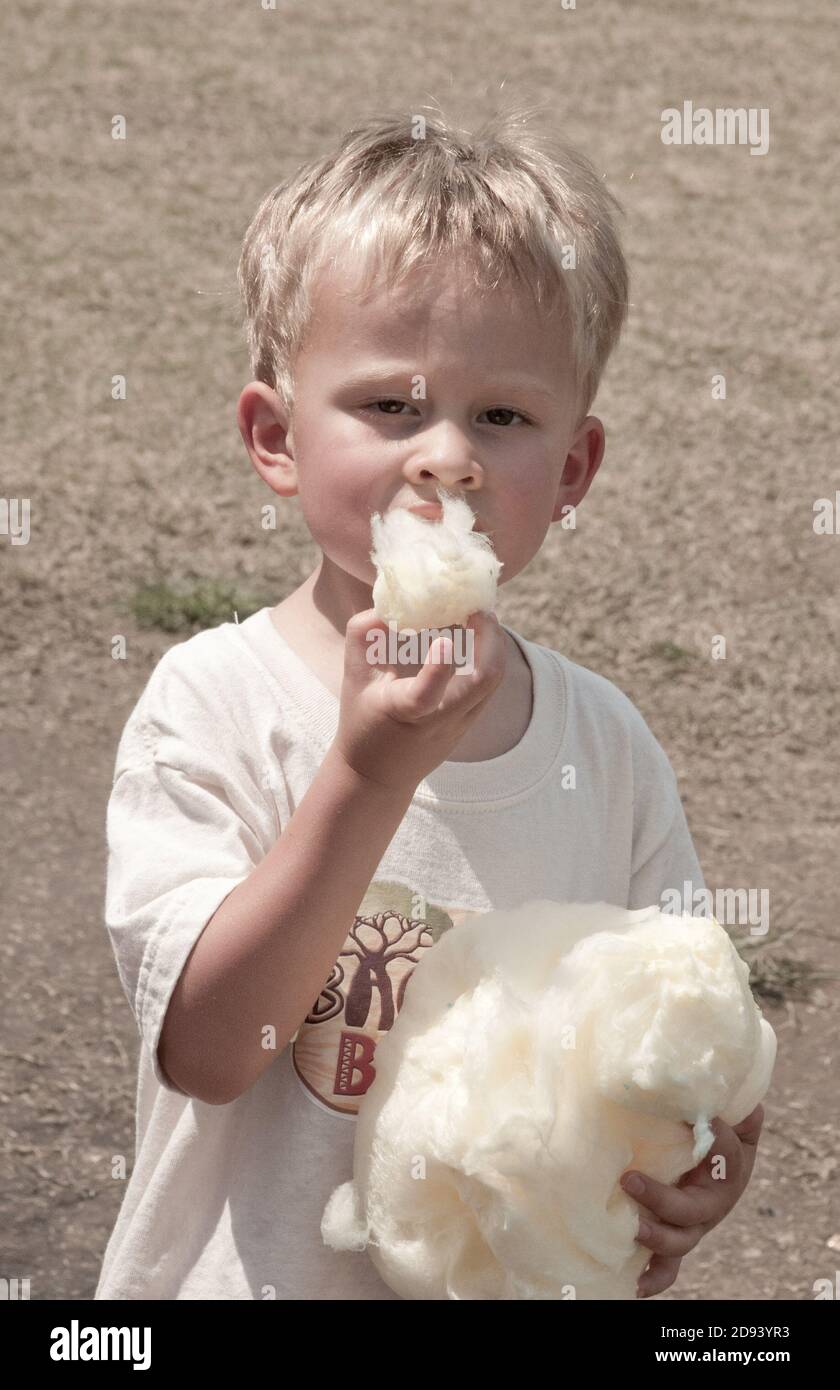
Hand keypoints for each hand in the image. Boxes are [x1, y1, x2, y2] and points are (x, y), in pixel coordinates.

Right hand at [333, 607, 506, 793]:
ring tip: (477, 615)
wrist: (378, 774)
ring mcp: (460, 723)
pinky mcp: (471, 722)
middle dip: (490, 639)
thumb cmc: (362, 718)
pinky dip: (489, 654)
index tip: (444, 640)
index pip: (424, 696)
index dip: (438, 669)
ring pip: (494, 681)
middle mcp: (437, 721)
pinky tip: (477, 634)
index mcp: (402, 711)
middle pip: (483, 683)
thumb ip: (364, 635)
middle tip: (477, 608)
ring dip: (493, 643)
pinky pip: (491, 684)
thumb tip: (387, 601)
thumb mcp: (353, 677)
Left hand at [620, 1103, 764, 1297]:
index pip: (728, 1159)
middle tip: (629, 1179)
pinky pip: (667, 1267)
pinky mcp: (673, 1237)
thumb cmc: (715, 1133)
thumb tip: (735, 1089)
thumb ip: (732, 1103)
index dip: (720, 1142)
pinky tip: (634, 1285)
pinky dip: (654, 1278)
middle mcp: (711, 1203)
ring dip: (654, 1236)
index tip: (705, 1121)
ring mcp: (692, 1226)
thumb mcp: (731, 1117)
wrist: (713, 1164)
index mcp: (728, 1171)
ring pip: (678, 1242)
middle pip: (693, 1211)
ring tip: (630, 1227)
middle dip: (662, 1200)